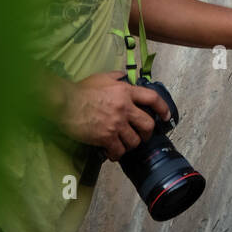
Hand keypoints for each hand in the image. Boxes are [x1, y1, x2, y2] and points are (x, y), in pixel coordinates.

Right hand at [57, 70, 172, 160]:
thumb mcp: (102, 77)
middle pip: (148, 124)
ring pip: (134, 141)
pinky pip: (118, 151)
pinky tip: (111, 153)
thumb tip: (124, 76)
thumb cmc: (81, 90)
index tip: (166, 116)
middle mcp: (125, 107)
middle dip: (147, 133)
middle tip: (142, 136)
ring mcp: (116, 123)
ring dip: (130, 145)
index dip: (163, 108)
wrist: (65, 103)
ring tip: (123, 145)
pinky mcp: (106, 137)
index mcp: (126, 91)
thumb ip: (116, 77)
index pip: (152, 99)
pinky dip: (116, 154)